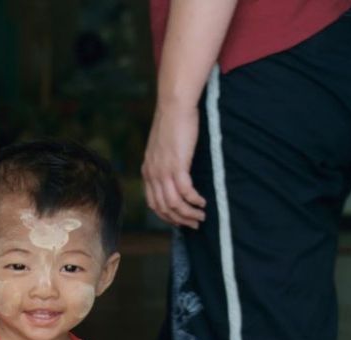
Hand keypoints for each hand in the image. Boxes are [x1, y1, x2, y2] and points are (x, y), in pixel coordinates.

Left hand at [142, 103, 205, 227]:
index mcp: (147, 171)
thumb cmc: (172, 122)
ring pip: (174, 204)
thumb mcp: (162, 147)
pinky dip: (194, 200)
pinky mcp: (177, 165)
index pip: (153, 203)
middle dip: (180, 220)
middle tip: (194, 224)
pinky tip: (202, 202)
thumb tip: (174, 174)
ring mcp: (163, 171)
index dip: (166, 216)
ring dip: (189, 214)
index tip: (179, 221)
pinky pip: (185, 192)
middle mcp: (153, 174)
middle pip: (164, 208)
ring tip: (201, 216)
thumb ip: (164, 162)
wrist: (174, 104)